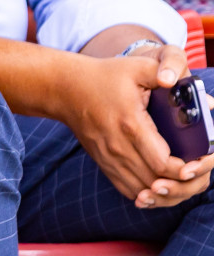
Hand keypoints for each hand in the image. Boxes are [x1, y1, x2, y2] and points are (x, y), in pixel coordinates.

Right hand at [63, 46, 212, 207]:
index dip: (186, 170)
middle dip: (182, 184)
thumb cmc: (103, 76)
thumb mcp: (135, 67)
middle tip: (196, 172)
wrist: (63, 88)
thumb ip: (164, 71)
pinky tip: (160, 185)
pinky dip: (148, 194)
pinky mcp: (103, 163)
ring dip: (166, 192)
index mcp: (131, 125)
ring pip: (144, 191)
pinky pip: (129, 190)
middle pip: (157, 183)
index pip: (164, 164)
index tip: (198, 162)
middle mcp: (118, 147)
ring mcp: (108, 158)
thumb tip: (187, 83)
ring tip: (181, 181)